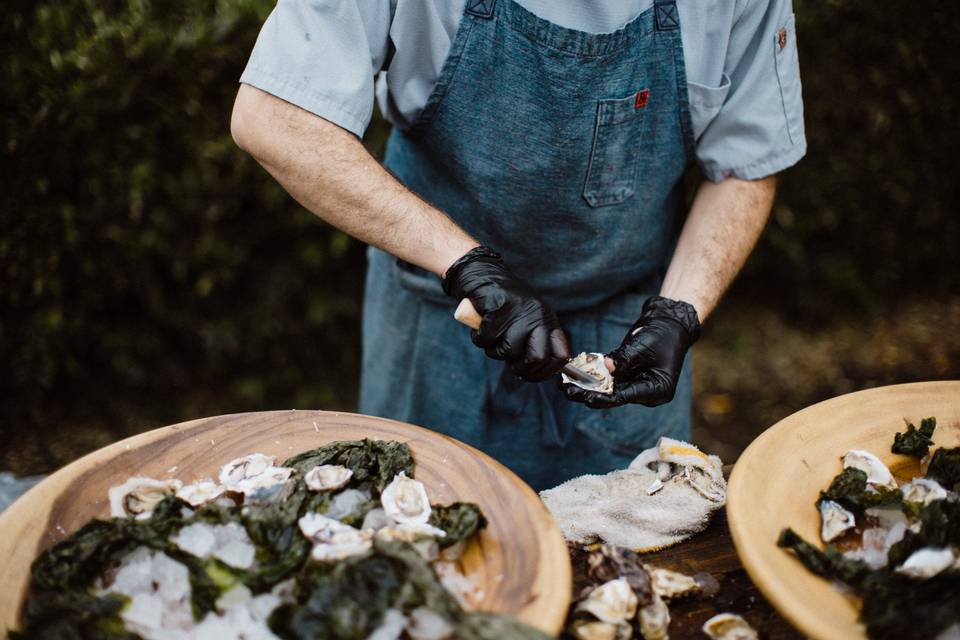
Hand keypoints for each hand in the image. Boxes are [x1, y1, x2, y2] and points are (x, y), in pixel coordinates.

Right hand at [443, 247, 569, 380]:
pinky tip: (480, 326)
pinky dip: (479, 338)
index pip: (561, 355)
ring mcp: (519, 312)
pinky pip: (486, 340)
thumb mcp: (528, 320)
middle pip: (536, 358)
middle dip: (519, 367)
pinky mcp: (498, 308)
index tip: (529, 373)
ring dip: (493, 349)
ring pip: (506, 351)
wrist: (483, 273)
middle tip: (508, 362)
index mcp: (548, 320)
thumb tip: (533, 372)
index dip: (545, 372)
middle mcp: (537, 316)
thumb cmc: (505, 304)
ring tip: (491, 335)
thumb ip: (534, 342)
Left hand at [564, 296, 699, 407]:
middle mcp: (646, 391)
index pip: (624, 397)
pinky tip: (575, 373)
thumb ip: (623, 359)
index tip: (583, 396)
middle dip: (589, 393)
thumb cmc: (663, 333)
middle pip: (613, 396)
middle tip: (566, 389)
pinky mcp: (628, 374)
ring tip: (565, 383)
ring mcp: (637, 383)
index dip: (601, 397)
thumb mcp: (642, 347)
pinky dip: (593, 375)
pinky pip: (609, 378)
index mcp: (656, 390)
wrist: (670, 320)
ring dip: (587, 385)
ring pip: (608, 388)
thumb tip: (605, 366)